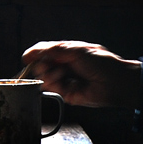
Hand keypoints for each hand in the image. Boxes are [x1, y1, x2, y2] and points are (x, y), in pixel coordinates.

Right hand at [22, 40, 141, 108]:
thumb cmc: (102, 63)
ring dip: (48, 75)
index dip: (35, 54)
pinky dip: (53, 85)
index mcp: (70, 53)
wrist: (116, 83)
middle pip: (43, 65)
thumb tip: (35, 52)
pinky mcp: (68, 94)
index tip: (27, 58)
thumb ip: (56, 50)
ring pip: (45, 77)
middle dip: (41, 65)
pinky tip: (60, 82)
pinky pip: (53, 89)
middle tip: (45, 66)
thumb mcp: (78, 51)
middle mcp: (67, 66)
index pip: (47, 51)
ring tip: (59, 74)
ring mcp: (67, 80)